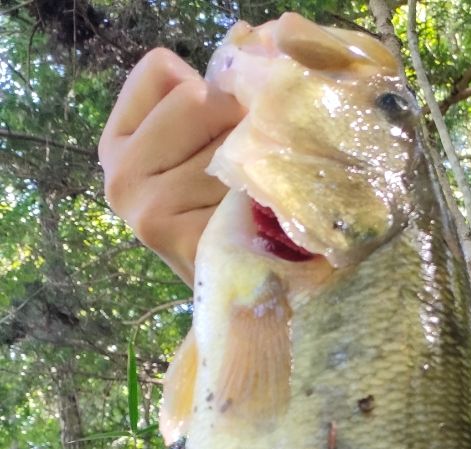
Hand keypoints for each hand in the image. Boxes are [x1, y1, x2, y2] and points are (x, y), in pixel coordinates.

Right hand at [98, 48, 245, 286]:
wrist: (237, 291)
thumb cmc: (220, 211)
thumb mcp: (198, 148)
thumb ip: (210, 96)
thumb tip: (253, 38)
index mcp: (117, 142)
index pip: (162, 69)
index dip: (204, 92)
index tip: (209, 136)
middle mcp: (119, 173)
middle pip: (196, 98)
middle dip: (232, 124)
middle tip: (237, 170)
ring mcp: (145, 207)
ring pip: (223, 142)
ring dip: (249, 165)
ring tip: (244, 200)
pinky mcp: (179, 237)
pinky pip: (237, 183)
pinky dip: (256, 198)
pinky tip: (248, 223)